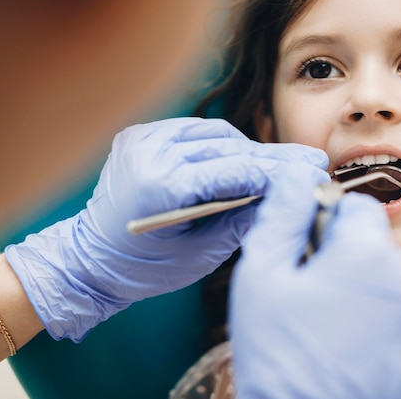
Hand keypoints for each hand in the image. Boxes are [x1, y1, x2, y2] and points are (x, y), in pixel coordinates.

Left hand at [5, 117, 328, 340]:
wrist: (89, 259)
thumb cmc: (143, 268)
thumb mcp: (200, 255)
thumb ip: (242, 220)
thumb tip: (283, 196)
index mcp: (161, 185)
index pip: (235, 170)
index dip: (279, 170)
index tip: (312, 169)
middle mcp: (149, 152)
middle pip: (229, 148)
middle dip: (271, 158)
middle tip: (309, 161)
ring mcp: (142, 138)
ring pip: (215, 133)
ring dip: (248, 149)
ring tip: (279, 163)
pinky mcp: (140, 135)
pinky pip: (193, 131)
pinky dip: (220, 143)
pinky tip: (243, 156)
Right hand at [229, 167, 400, 398]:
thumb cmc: (282, 355)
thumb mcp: (263, 276)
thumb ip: (283, 214)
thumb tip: (295, 174)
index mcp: (370, 253)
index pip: (358, 206)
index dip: (326, 223)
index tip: (306, 253)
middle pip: (374, 243)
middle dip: (344, 256)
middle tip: (311, 294)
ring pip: (387, 280)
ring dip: (361, 290)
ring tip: (328, 327)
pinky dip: (378, 322)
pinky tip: (349, 348)